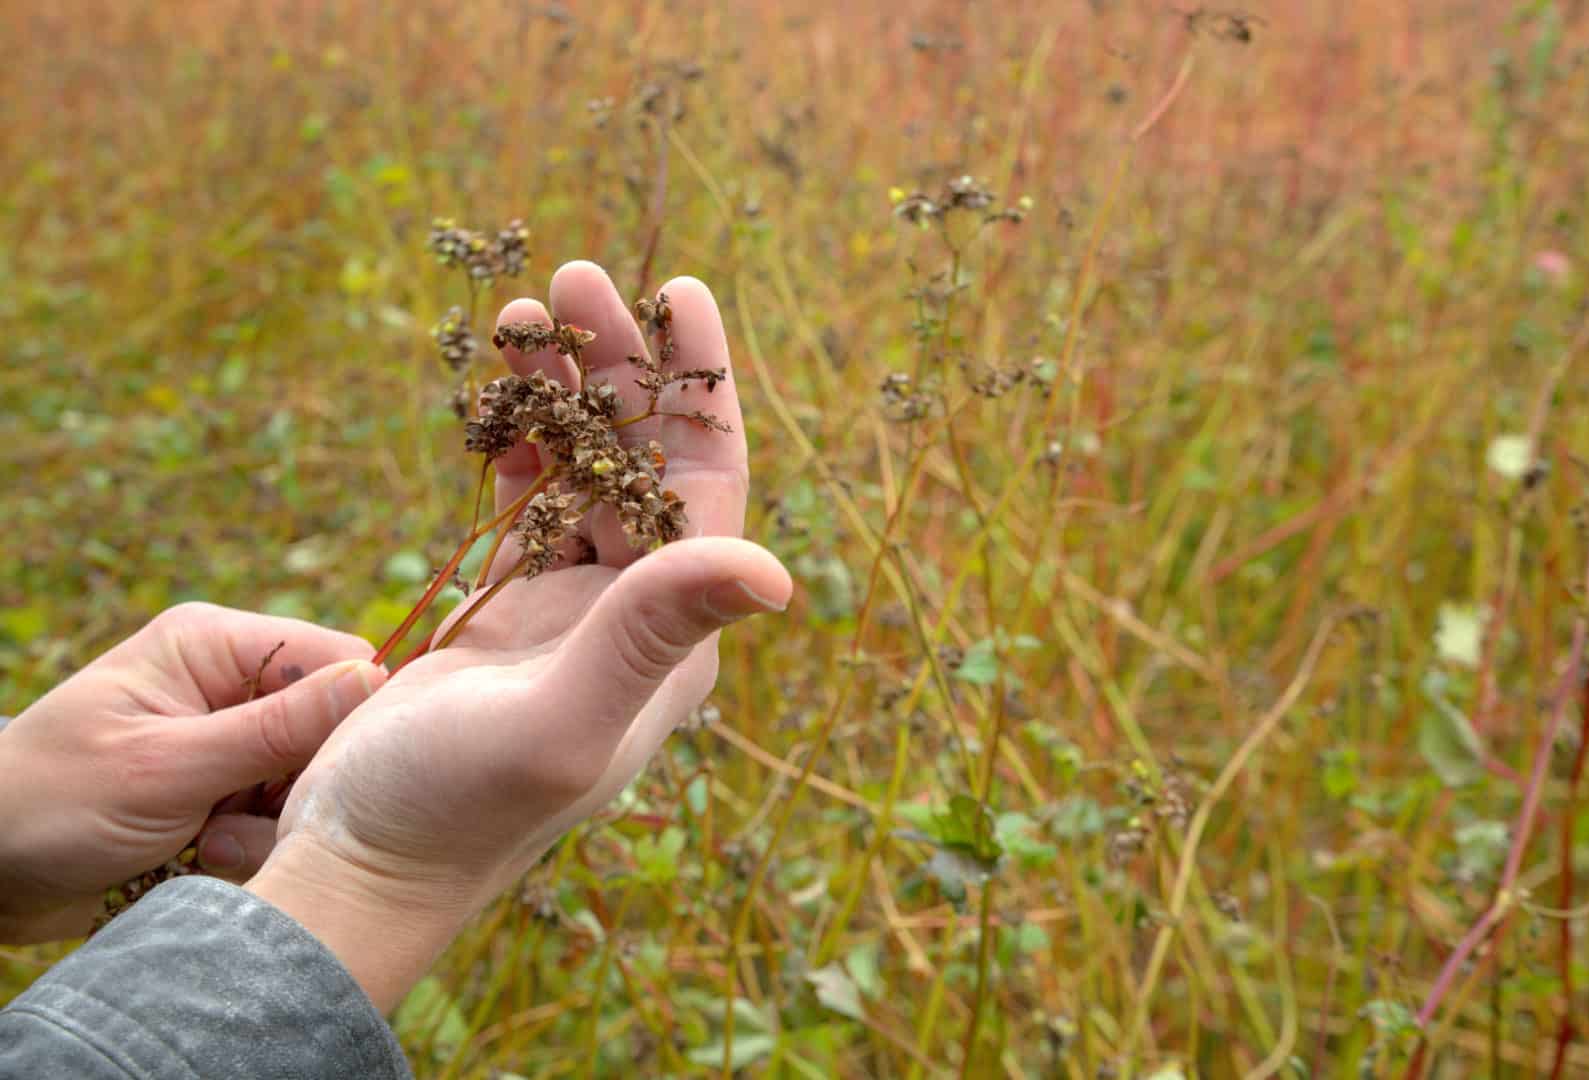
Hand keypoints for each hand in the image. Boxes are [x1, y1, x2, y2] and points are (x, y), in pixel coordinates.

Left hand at [0, 605, 382, 942]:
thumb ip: (275, 728)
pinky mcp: (221, 788)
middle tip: (244, 819)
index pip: (334, 657)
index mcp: (212, 644)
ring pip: (306, 778)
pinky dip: (253, 843)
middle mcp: (226, 682)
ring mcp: (225, 738)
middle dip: (299, 782)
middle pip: (327, 724)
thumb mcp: (167, 767)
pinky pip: (275, 814)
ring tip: (211, 844)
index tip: (320, 774)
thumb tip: (374, 679)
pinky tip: (205, 856)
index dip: (349, 715)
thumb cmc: (52, 804)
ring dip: (273, 822)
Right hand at [246, 263, 790, 1009]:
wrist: (368, 858)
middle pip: (644, 459)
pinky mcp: (512, 606)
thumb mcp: (563, 718)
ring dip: (560, 393)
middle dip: (618, 367)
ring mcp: (574, 606)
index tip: (683, 292)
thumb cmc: (461, 807)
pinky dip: (514, 443)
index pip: (710, 484)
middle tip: (574, 275)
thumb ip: (655, 635)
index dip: (701, 386)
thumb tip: (781, 573)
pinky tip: (496, 395)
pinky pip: (527, 499)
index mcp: (675, 634)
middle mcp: (639, 613)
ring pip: (582, 468)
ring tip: (520, 314)